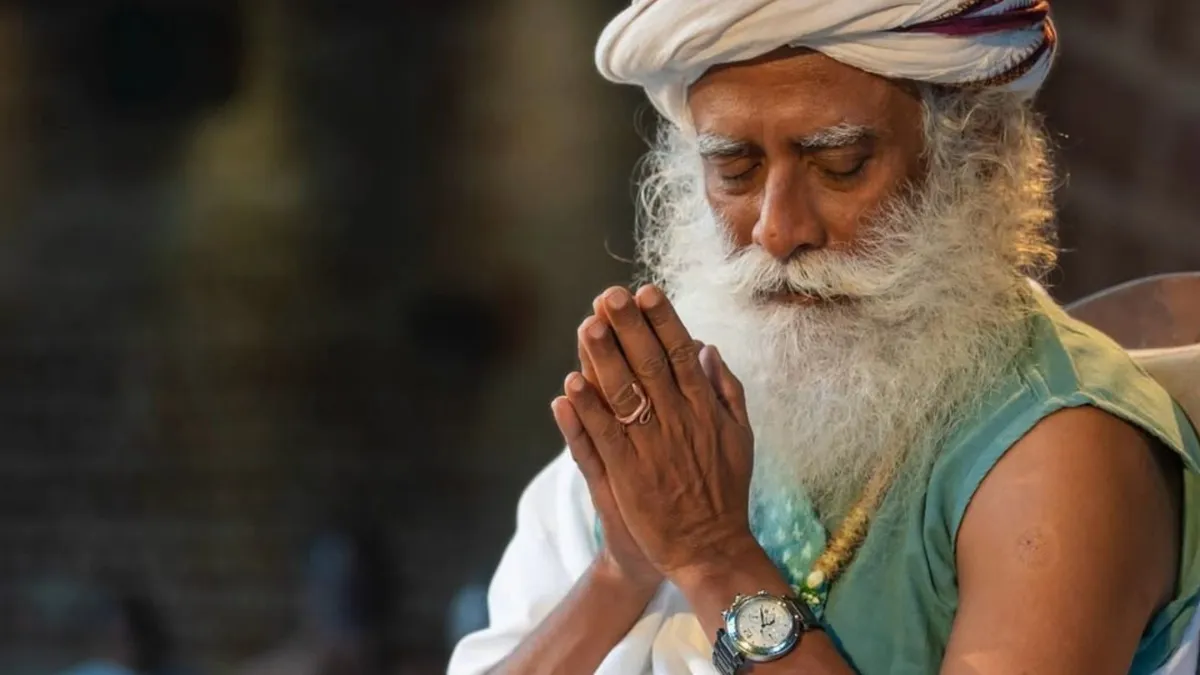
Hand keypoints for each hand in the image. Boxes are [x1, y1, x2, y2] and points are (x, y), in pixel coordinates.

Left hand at [563, 285, 756, 579]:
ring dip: (604, 360)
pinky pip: (603, 438)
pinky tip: (570, 386)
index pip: (681, 353)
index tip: (646, 292)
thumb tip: (708, 348)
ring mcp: (651, 449)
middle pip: (650, 365)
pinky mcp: (627, 476)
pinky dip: (587, 412)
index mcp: (703, 409)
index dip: (662, 321)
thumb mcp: (740, 436)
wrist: (710, 548)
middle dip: (630, 327)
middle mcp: (677, 422)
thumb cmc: (725, 491)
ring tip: (587, 326)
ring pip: (624, 395)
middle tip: (610, 295)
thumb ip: (725, 391)